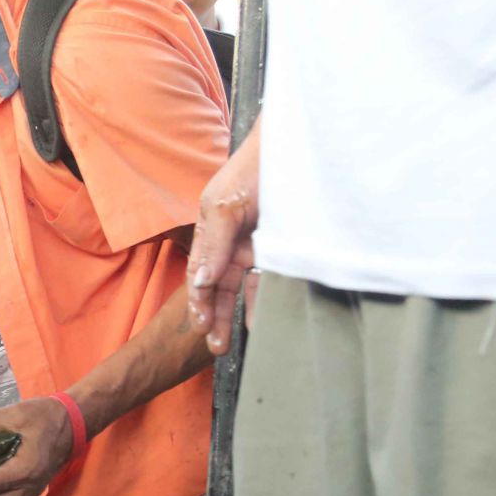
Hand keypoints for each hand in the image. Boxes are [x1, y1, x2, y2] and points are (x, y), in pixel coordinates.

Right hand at [187, 121, 261, 355]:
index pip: (199, 273)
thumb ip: (212, 245)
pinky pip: (270, 280)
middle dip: (212, 316)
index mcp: (211, 230)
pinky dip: (263, 302)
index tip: (201, 325)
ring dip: (234, 315)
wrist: (297, 148)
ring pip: (242, 289)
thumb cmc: (254, 170)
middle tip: (214, 347)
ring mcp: (257, 246)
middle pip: (217, 286)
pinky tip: (259, 322)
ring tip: (229, 343)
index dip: (197, 301)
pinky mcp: (282, 248)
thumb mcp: (224, 205)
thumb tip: (199, 282)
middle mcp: (232, 242)